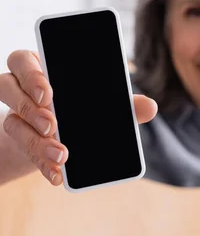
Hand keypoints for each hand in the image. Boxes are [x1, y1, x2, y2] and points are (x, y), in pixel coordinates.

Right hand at [0, 50, 157, 185]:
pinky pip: (22, 150)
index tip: (48, 93)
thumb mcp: (101, 105)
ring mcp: (16, 114)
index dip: (31, 75)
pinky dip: (42, 164)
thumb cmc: (82, 109)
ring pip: (12, 122)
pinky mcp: (18, 140)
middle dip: (30, 108)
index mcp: (41, 68)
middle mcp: (21, 88)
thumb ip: (124, 104)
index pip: (22, 60)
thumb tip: (150, 107)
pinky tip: (57, 175)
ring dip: (35, 141)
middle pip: (8, 88)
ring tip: (60, 154)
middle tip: (53, 125)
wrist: (59, 135)